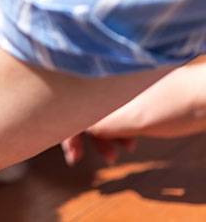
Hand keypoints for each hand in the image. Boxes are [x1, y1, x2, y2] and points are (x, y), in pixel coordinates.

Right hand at [61, 58, 205, 164]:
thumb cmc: (173, 104)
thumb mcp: (129, 121)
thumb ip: (97, 125)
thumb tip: (72, 128)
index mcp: (100, 81)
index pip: (69, 105)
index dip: (66, 131)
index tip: (73, 155)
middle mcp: (106, 81)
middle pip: (81, 108)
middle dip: (84, 136)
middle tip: (84, 158)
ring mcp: (121, 87)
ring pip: (99, 112)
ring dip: (103, 136)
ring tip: (116, 156)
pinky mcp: (135, 94)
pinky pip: (115, 113)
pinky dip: (118, 130)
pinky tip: (130, 144)